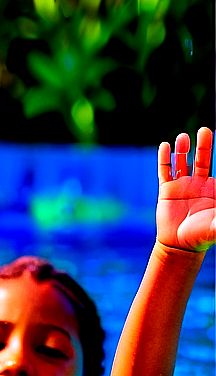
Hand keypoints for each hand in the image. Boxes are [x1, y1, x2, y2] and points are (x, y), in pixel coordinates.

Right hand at [156, 127, 214, 251]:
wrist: (179, 244)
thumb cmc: (202, 235)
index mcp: (213, 188)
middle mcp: (199, 184)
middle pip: (202, 159)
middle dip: (204, 145)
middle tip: (204, 131)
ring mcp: (182, 185)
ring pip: (183, 162)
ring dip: (183, 149)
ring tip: (183, 138)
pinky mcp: (167, 189)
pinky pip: (165, 171)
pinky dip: (164, 158)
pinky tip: (165, 146)